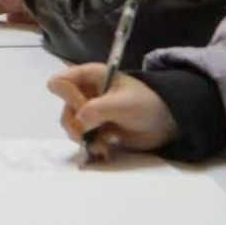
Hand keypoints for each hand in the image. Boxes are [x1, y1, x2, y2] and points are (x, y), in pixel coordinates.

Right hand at [48, 65, 177, 159]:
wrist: (165, 124)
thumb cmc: (146, 104)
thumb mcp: (122, 104)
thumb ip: (97, 110)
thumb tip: (78, 122)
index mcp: (89, 76)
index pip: (60, 82)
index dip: (68, 96)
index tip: (84, 107)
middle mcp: (85, 93)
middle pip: (64, 108)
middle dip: (76, 124)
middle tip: (91, 132)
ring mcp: (89, 112)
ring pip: (71, 127)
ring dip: (85, 138)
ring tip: (103, 144)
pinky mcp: (95, 129)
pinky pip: (83, 139)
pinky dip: (92, 146)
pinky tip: (106, 148)